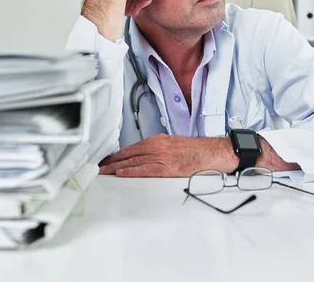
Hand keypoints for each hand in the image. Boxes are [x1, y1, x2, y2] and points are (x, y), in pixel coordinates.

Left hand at [98, 134, 238, 176]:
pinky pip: (145, 170)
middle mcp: (158, 146)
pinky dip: (132, 171)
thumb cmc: (198, 151)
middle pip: (130, 154)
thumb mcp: (175, 144)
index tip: (107, 159)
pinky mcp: (168, 168)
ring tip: (105, 172)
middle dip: (113, 161)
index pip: (133, 147)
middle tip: (100, 166)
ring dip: (117, 167)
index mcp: (160, 140)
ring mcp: (162, 157)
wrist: (213, 153)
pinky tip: (122, 173)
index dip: (118, 154)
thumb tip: (147, 157)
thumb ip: (160, 149)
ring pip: (134, 162)